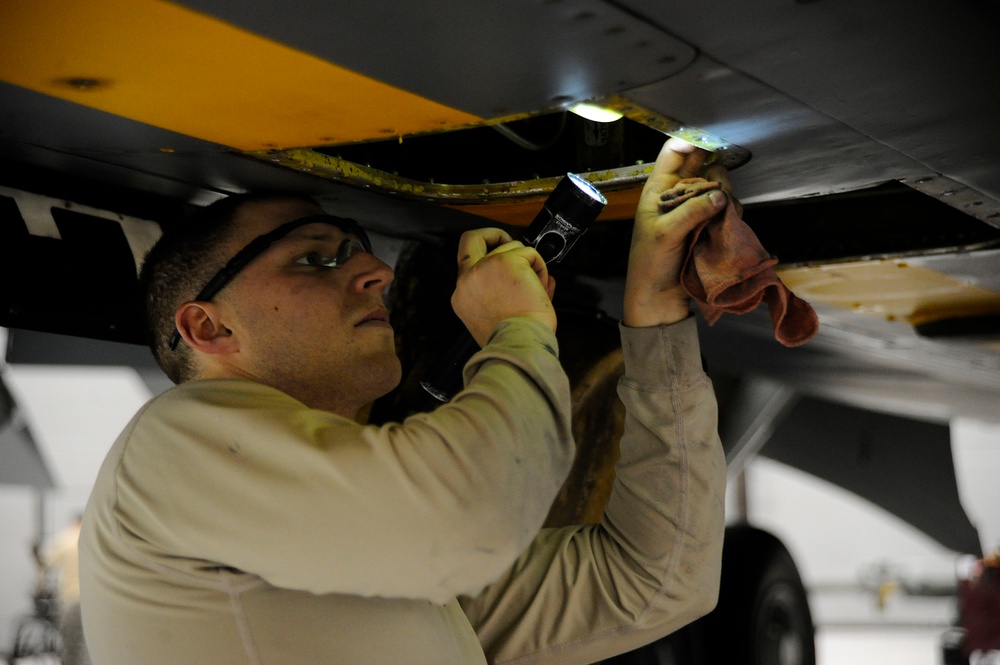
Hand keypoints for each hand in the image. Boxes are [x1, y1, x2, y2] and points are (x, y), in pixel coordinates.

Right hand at [452, 228, 556, 345]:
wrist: (520, 346)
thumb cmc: (513, 340)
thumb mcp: (493, 319)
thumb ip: (499, 294)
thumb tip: (530, 276)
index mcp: (463, 297)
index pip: (467, 264)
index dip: (487, 258)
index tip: (502, 261)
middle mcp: (468, 279)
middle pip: (472, 238)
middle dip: (494, 236)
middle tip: (515, 251)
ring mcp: (486, 267)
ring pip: (511, 246)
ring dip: (529, 265)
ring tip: (535, 289)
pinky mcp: (508, 262)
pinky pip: (530, 253)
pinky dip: (541, 268)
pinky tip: (540, 288)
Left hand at [623, 139, 729, 326]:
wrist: (660, 296)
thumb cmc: (650, 262)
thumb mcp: (665, 234)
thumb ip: (691, 212)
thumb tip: (720, 195)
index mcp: (658, 189)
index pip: (673, 152)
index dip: (690, 142)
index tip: (710, 144)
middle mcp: (678, 194)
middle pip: (703, 164)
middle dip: (714, 171)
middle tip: (717, 188)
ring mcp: (696, 209)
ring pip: (719, 186)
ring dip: (724, 194)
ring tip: (721, 213)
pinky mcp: (710, 224)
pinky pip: (727, 208)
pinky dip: (731, 212)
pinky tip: (728, 223)